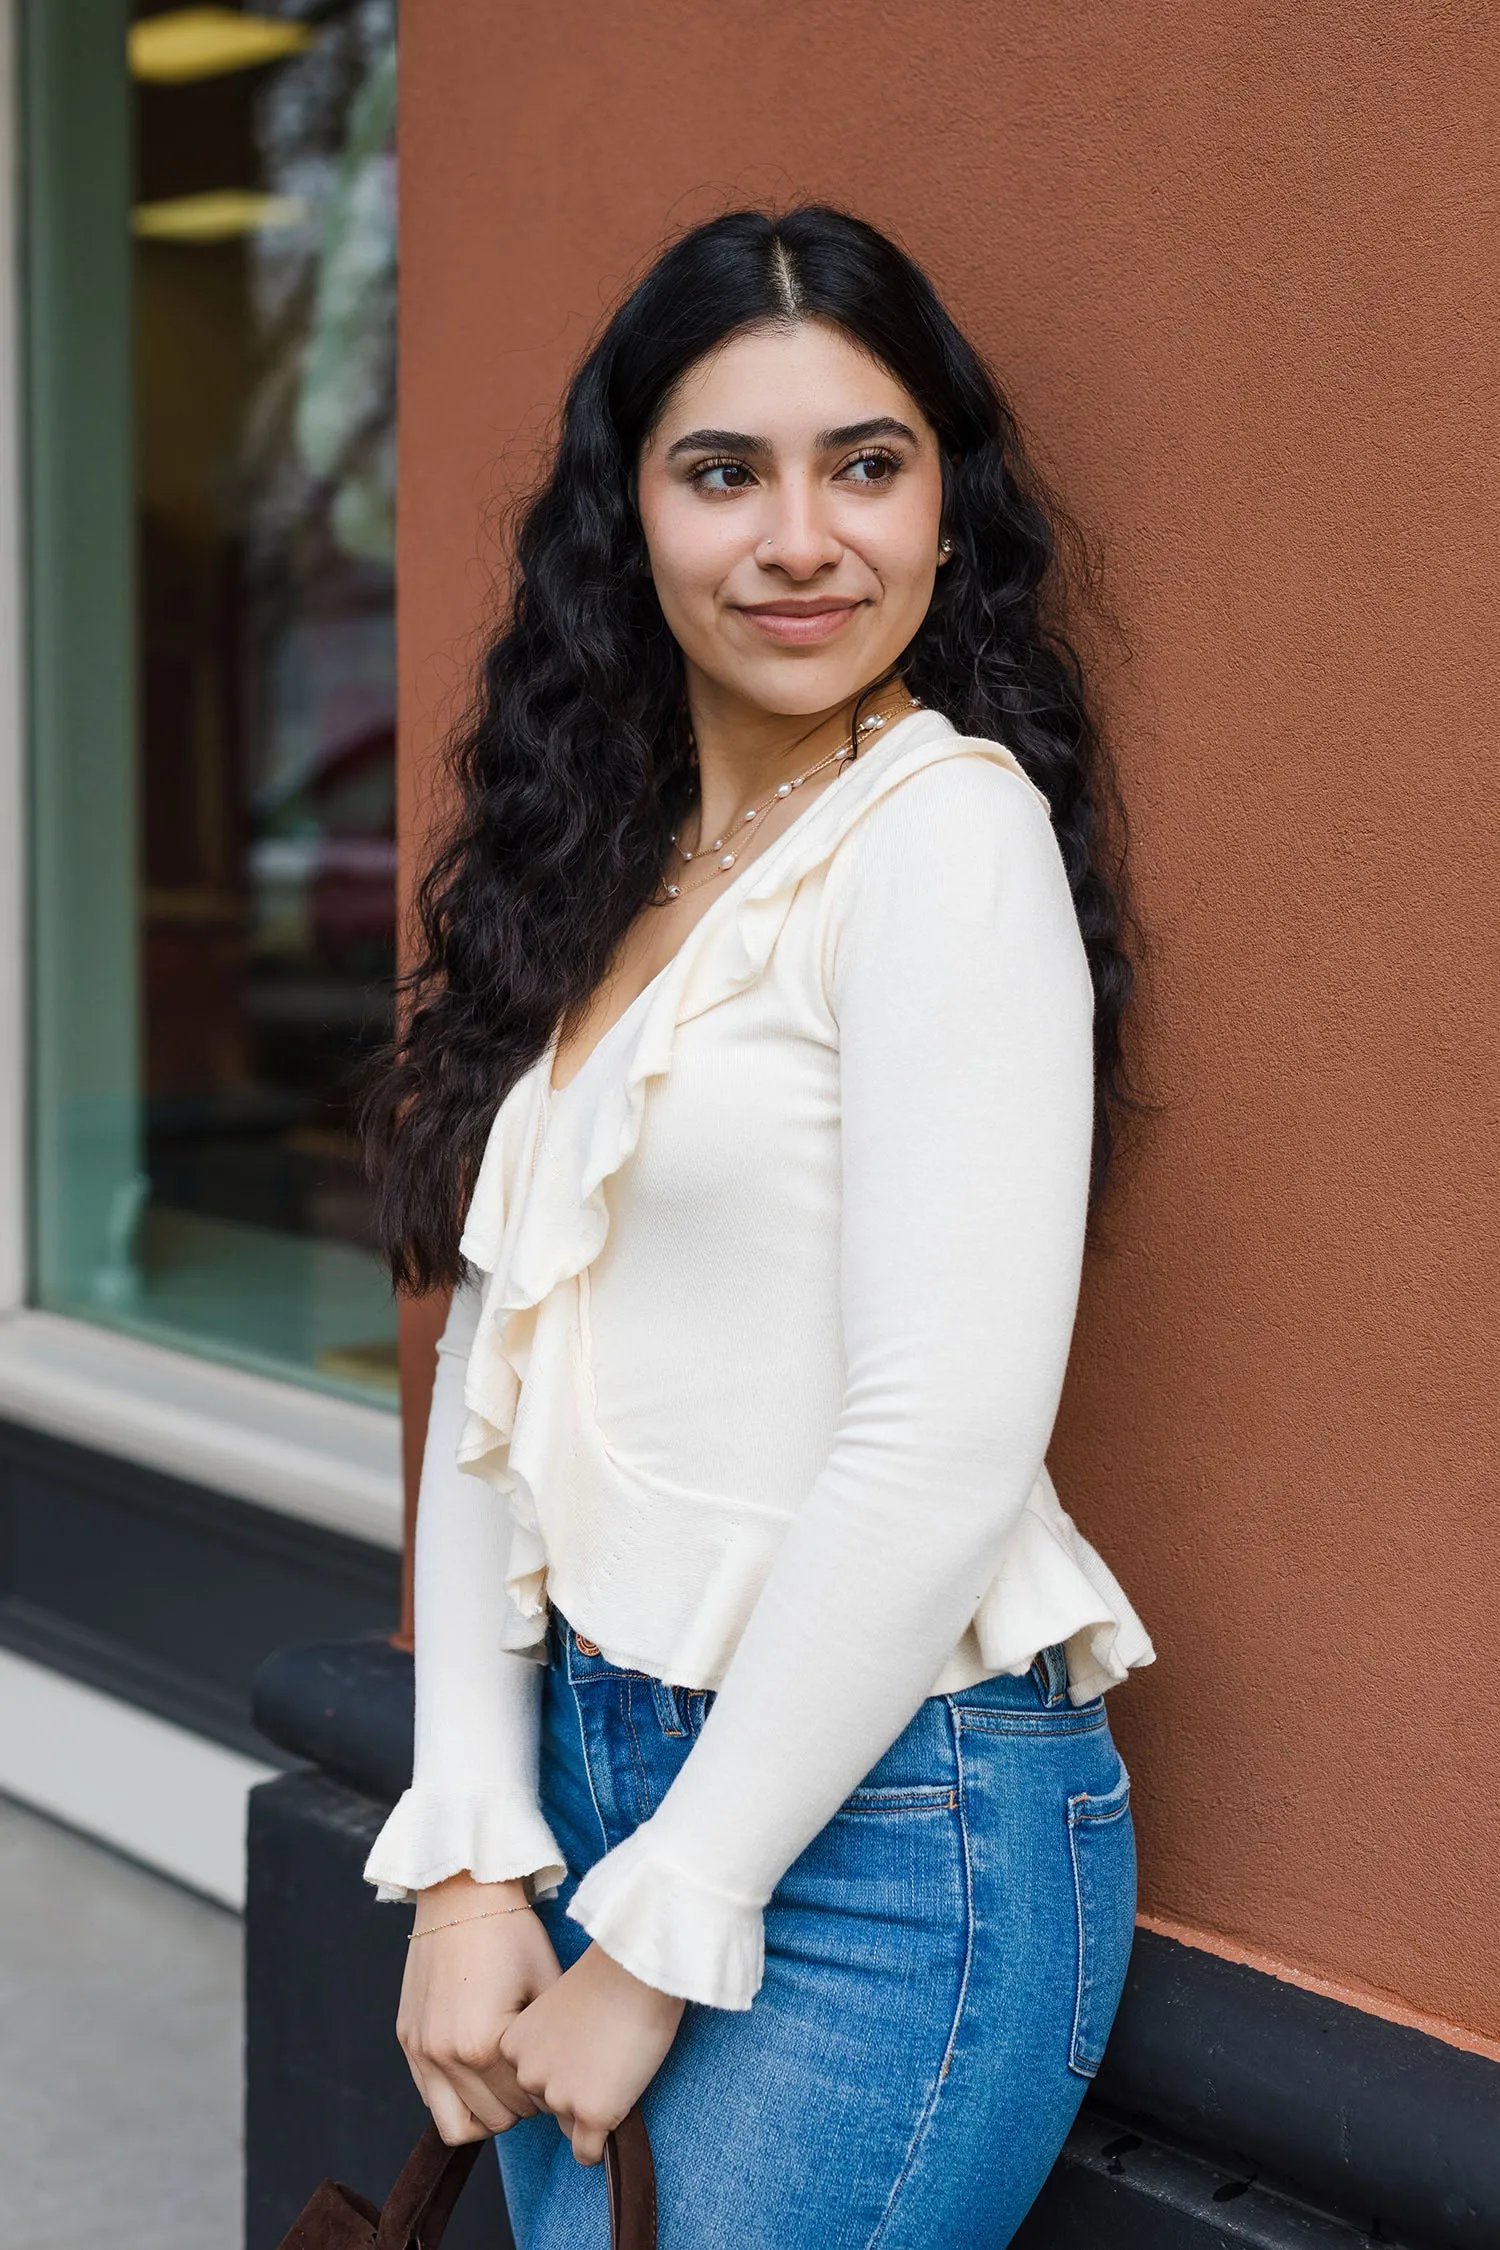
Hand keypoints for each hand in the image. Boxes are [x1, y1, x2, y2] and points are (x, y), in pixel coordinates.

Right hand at [397, 1874, 563, 2144]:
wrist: (462, 1894)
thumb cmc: (511, 1934)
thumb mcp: (545, 1985)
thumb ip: (552, 2041)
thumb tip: (565, 2077)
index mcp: (484, 2045)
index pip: (522, 2105)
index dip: (545, 2093)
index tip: (553, 2071)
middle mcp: (446, 2055)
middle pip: (493, 2120)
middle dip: (518, 2105)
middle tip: (531, 2074)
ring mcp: (421, 2050)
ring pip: (454, 2126)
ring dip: (483, 2113)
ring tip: (502, 2081)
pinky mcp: (407, 2040)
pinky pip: (430, 2098)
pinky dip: (455, 2096)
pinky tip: (476, 2070)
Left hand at [500, 1941, 684, 2165]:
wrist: (637, 1971)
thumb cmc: (606, 1977)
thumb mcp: (556, 2007)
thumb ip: (547, 2041)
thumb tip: (560, 2069)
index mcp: (512, 2046)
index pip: (530, 2081)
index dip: (561, 2068)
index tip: (582, 2048)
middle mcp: (528, 2075)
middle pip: (550, 2105)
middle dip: (576, 2091)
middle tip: (604, 2059)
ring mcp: (559, 2097)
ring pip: (571, 2126)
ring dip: (592, 2109)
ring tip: (617, 2071)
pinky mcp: (591, 2113)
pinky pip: (587, 2152)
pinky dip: (600, 2147)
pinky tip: (614, 2122)